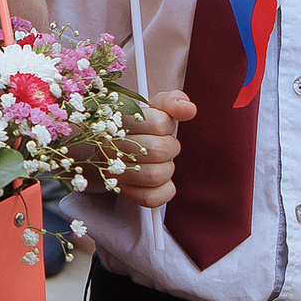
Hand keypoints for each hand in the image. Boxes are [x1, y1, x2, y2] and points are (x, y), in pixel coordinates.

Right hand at [113, 91, 194, 209]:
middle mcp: (112, 146)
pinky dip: (164, 190)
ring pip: (156, 175)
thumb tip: (188, 109)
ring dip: (166, 169)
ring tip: (159, 162)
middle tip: (162, 145)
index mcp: (120, 120)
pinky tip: (159, 180)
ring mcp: (115, 172)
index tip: (159, 126)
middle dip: (169, 148)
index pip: (159, 123)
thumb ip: (172, 101)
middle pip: (160, 150)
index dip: (167, 125)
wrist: (112, 148)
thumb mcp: (153, 107)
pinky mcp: (124, 193)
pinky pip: (152, 198)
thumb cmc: (140, 127)